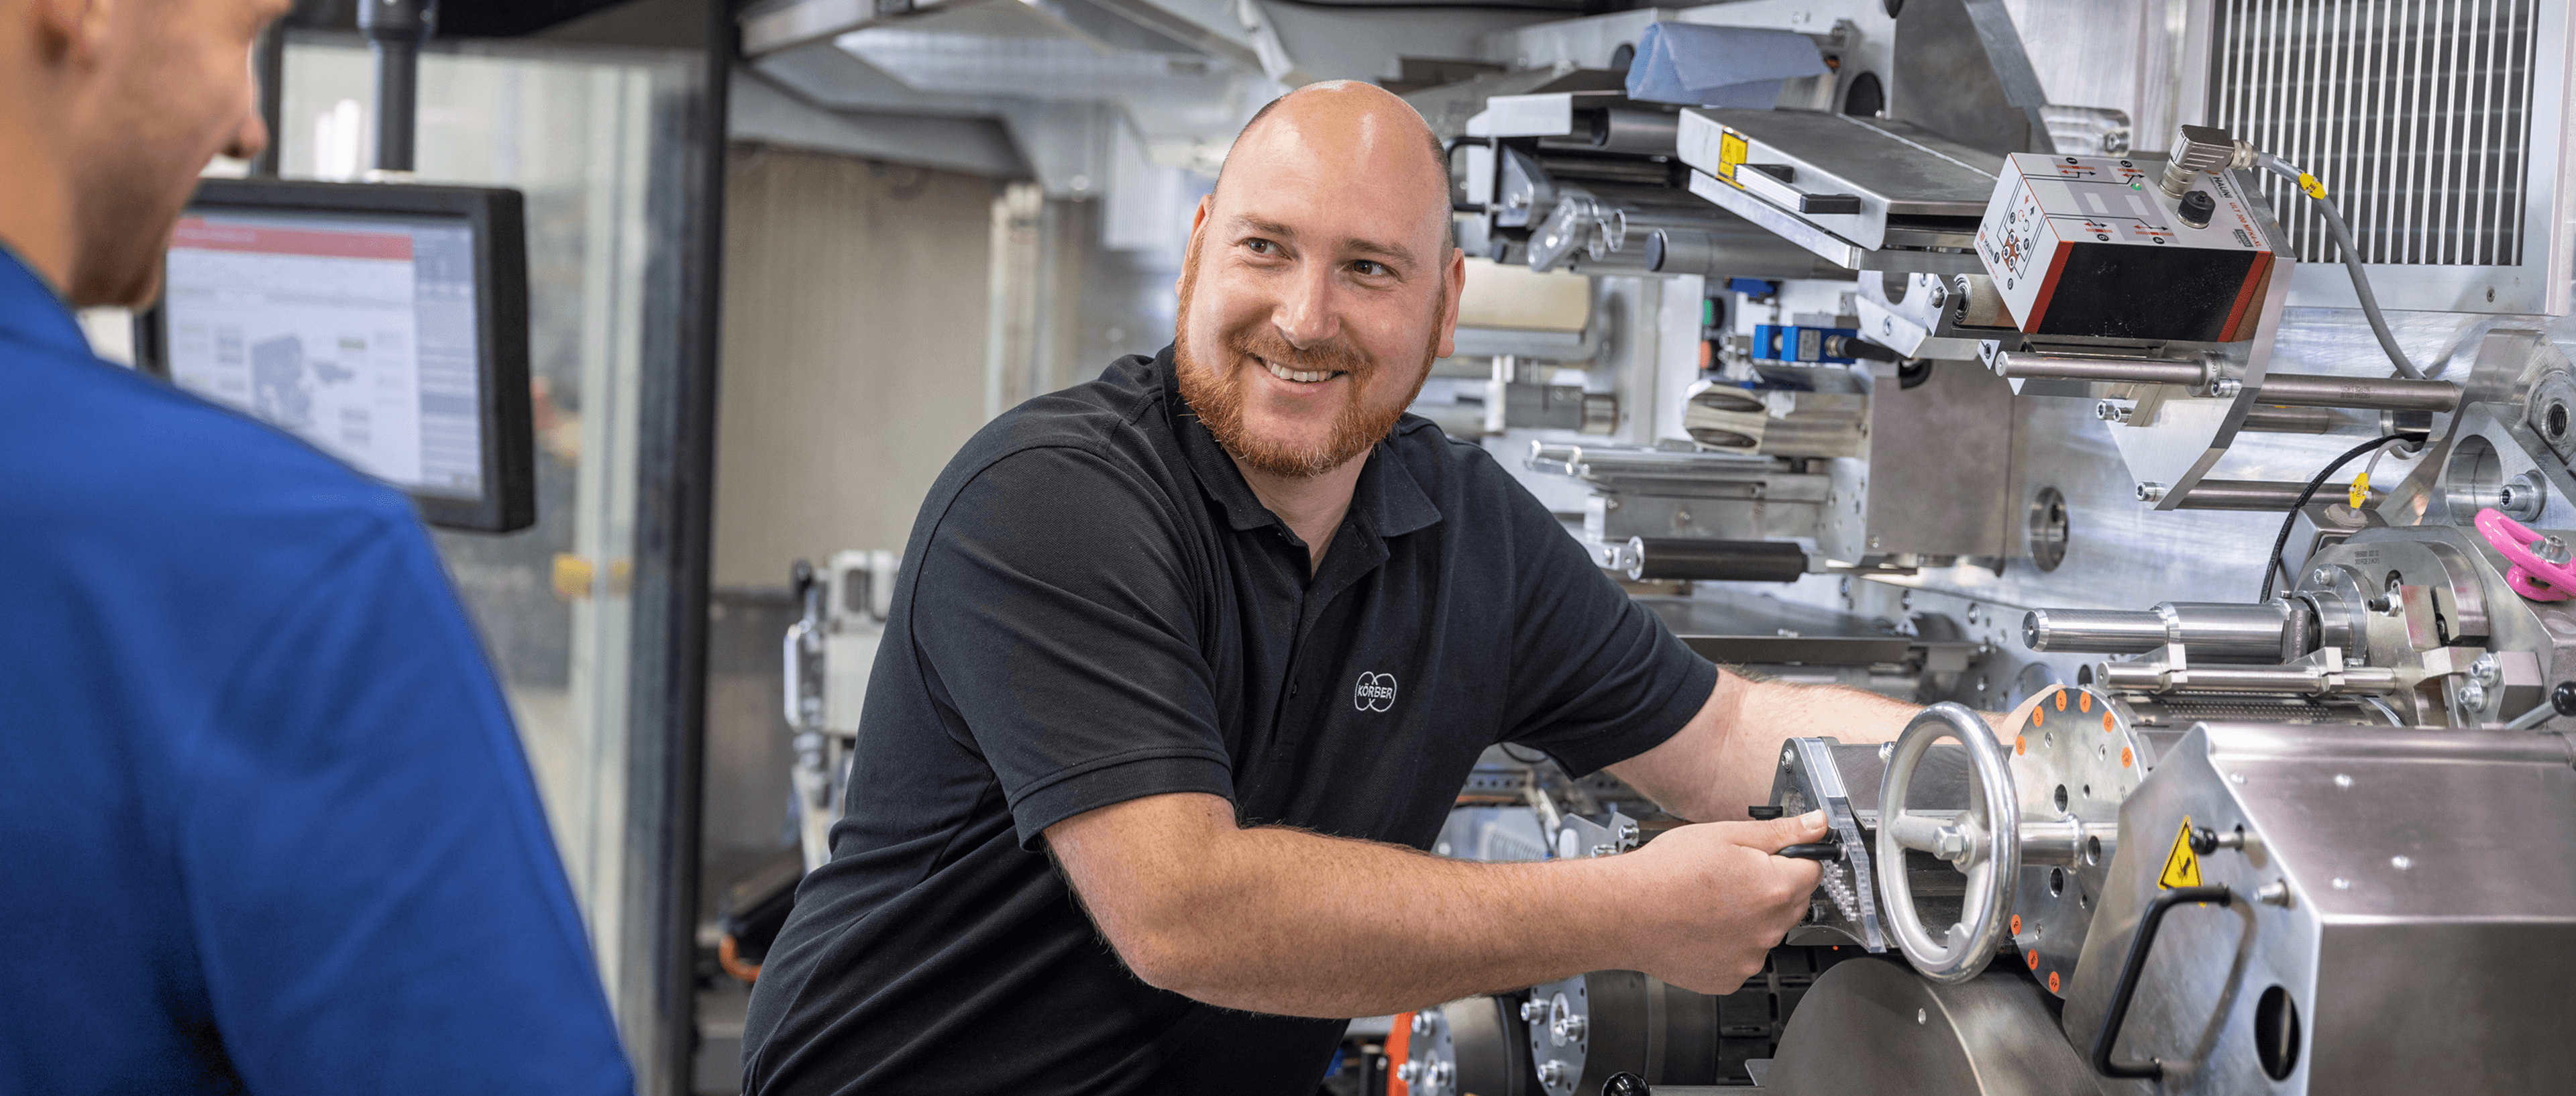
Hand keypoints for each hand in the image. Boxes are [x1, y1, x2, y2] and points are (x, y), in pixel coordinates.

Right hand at [1614, 810, 1827, 994]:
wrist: (1624, 912)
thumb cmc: (1666, 872)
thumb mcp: (1726, 834)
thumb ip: (1780, 831)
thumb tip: (1817, 824)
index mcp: (1776, 888)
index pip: (1814, 870)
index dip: (1792, 859)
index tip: (1768, 858)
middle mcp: (1770, 928)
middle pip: (1794, 903)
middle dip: (1773, 887)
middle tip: (1731, 877)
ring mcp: (1750, 958)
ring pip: (1767, 932)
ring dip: (1752, 918)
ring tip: (1711, 902)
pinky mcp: (1730, 978)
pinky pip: (1743, 957)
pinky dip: (1730, 944)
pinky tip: (1703, 927)